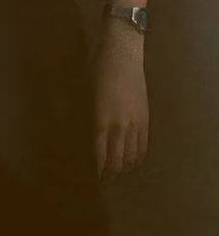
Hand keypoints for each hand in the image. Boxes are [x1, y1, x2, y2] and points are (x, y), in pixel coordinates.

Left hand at [93, 37, 148, 177]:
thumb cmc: (98, 71)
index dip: (98, 169)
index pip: (99, 154)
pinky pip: (144, 145)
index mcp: (100, 120)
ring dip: (125, 167)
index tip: (94, 178)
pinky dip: (139, 156)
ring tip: (119, 173)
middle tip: (106, 180)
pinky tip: (134, 160)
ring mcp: (134, 124)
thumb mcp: (89, 98)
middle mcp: (118, 126)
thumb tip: (93, 137)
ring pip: (132, 156)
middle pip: (116, 160)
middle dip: (111, 173)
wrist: (122, 55)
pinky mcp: (145, 119)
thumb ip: (93, 119)